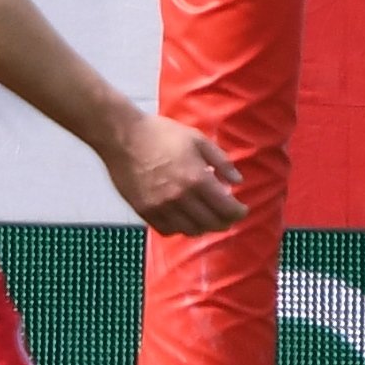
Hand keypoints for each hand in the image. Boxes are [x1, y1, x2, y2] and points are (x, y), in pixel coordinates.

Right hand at [106, 114, 247, 233]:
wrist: (123, 137)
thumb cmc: (161, 133)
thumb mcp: (197, 139)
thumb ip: (221, 161)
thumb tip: (238, 181)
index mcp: (196, 179)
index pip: (225, 208)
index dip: (238, 212)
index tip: (242, 210)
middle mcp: (180, 198)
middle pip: (211, 223)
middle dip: (225, 222)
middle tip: (228, 216)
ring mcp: (161, 207)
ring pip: (190, 230)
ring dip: (204, 227)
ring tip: (207, 218)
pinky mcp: (145, 211)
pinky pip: (168, 230)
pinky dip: (181, 228)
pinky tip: (184, 219)